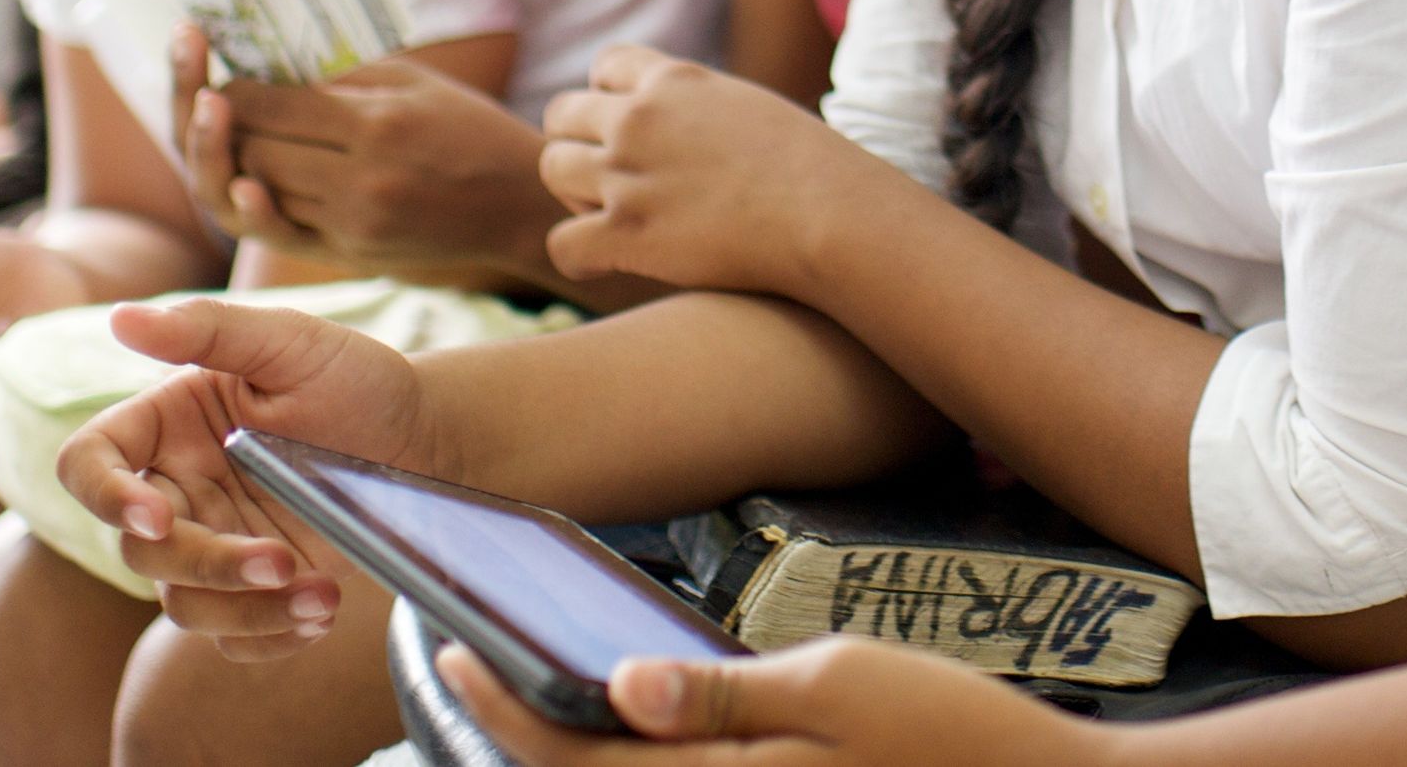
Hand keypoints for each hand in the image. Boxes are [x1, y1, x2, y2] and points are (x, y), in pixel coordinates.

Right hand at [56, 295, 439, 654]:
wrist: (424, 438)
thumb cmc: (354, 379)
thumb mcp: (293, 342)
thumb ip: (210, 329)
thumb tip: (122, 316)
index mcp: (169, 427)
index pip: (90, 462)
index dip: (105, 495)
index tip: (156, 516)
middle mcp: (179, 491)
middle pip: (141, 550)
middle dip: (207, 563)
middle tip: (280, 561)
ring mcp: (215, 544)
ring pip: (184, 603)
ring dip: (246, 608)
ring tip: (322, 594)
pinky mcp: (254, 591)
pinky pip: (235, 637)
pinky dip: (272, 636)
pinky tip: (324, 612)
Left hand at [174, 28, 556, 281]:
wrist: (519, 206)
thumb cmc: (469, 129)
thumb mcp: (415, 84)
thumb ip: (341, 78)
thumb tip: (267, 65)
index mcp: (377, 125)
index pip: (272, 105)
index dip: (231, 85)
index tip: (221, 68)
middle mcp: (359, 180)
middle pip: (253, 151)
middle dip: (219, 120)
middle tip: (207, 93)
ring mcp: (351, 225)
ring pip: (255, 193)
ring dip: (228, 160)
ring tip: (221, 130)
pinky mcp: (350, 254)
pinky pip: (277, 231)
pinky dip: (250, 205)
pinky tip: (244, 182)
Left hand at [433, 634, 1105, 764]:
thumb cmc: (955, 733)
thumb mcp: (843, 682)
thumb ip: (724, 694)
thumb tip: (619, 686)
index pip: (576, 757)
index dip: (502, 705)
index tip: (451, 651)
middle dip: (514, 734)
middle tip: (465, 670)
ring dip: (566, 758)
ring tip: (526, 697)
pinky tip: (627, 730)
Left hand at [538, 48, 872, 298]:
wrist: (831, 215)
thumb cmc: (813, 169)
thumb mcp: (750, 108)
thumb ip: (702, 106)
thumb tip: (689, 124)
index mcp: (675, 78)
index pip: (604, 66)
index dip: (609, 100)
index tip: (634, 132)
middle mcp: (640, 117)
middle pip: (561, 115)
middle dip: (580, 145)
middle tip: (614, 182)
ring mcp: (628, 174)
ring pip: (553, 169)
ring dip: (575, 195)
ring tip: (614, 218)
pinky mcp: (627, 233)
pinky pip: (561, 243)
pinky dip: (576, 256)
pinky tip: (604, 262)